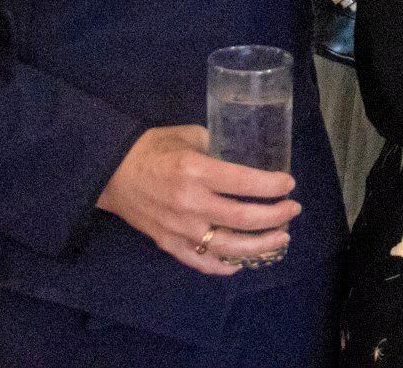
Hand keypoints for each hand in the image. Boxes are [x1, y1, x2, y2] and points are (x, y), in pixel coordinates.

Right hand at [97, 124, 299, 274]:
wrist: (109, 171)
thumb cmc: (151, 148)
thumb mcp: (188, 135)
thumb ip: (218, 146)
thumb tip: (245, 157)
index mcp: (195, 170)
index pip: (244, 182)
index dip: (272, 185)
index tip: (288, 184)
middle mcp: (190, 203)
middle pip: (243, 217)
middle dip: (276, 216)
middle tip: (292, 211)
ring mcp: (179, 228)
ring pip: (228, 246)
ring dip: (261, 245)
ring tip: (281, 239)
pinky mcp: (168, 244)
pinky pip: (201, 262)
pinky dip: (225, 266)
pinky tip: (243, 263)